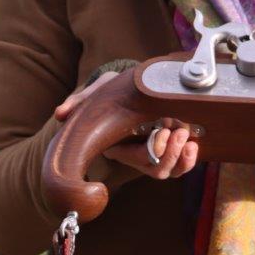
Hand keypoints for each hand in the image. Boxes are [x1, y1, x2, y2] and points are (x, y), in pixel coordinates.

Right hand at [53, 71, 198, 179]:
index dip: (150, 153)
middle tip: (178, 133)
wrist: (131, 84)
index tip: (161, 133)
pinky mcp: (171, 145)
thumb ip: (79, 102)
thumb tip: (60, 114)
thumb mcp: (96, 93)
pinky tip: (194, 145)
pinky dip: (190, 158)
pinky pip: (182, 163)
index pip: (135, 159)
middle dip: (169, 155)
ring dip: (181, 158)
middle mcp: (138, 153)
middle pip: (156, 169)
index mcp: (119, 145)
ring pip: (170, 170)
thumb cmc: (110, 92)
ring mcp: (156, 151)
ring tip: (187, 139)